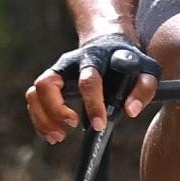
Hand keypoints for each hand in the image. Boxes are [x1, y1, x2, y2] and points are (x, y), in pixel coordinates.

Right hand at [25, 33, 159, 142]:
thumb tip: (131, 111)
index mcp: (94, 58)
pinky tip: (53, 134)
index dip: (93, 104)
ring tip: (58, 137)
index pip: (88, 80)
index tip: (100, 124)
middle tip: (71, 127)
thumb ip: (144, 89)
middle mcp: (69, 63)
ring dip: (43, 118)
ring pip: (35, 92)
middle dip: (56, 110)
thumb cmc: (128, 61)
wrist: (108, 43)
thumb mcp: (145, 70)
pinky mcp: (49, 82)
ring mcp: (56, 72)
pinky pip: (33, 100)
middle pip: (48, 83)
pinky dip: (39, 120)